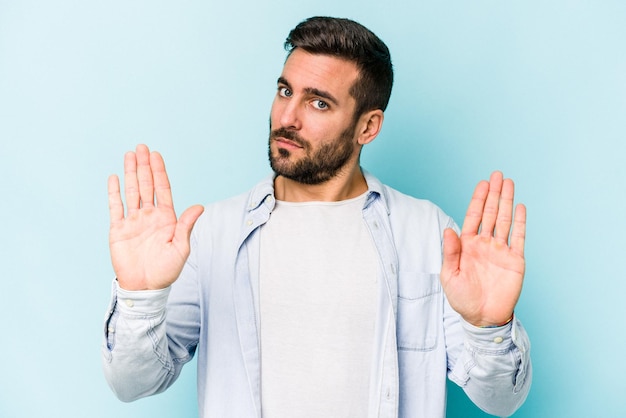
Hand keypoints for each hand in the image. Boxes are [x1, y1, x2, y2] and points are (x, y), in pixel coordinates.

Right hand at [108, 144, 203, 290]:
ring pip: (132, 191)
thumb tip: (199, 206)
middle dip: (144, 166)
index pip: (162, 189)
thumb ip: (186, 226)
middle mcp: (149, 215)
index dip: (159, 172)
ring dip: (130, 173)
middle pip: (146, 185)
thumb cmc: (166, 270)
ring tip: (129, 155)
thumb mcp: (180, 248)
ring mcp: (133, 221)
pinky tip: (114, 178)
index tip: (156, 155)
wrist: (145, 287)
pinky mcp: (118, 229)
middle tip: (141, 147)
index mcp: (166, 218)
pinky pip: (116, 207)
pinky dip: (114, 193)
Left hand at [440, 171, 525, 326]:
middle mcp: (485, 244)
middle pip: (490, 213)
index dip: (478, 199)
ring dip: (507, 202)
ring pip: (504, 221)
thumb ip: (450, 253)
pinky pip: (518, 238)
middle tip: (498, 174)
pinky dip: (520, 222)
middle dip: (494, 194)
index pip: (474, 217)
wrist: (482, 318)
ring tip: (509, 183)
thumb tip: (448, 230)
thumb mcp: (450, 276)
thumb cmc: (462, 298)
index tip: (483, 183)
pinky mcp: (515, 261)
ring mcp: (500, 251)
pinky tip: (520, 207)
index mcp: (467, 245)